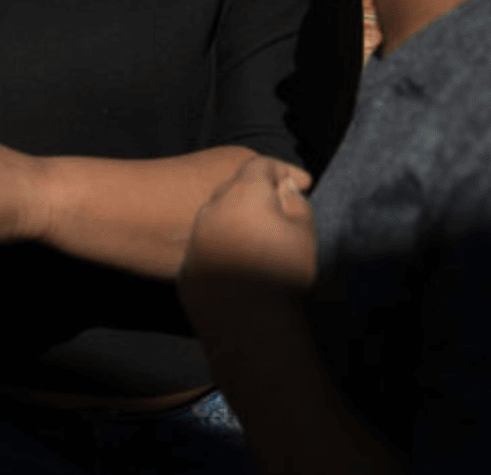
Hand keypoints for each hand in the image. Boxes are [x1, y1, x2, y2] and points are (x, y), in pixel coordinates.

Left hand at [179, 157, 317, 340]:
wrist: (244, 326)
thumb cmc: (280, 272)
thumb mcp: (303, 231)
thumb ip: (295, 201)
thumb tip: (284, 187)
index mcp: (242, 190)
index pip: (262, 164)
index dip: (282, 172)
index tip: (297, 185)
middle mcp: (212, 205)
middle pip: (236, 187)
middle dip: (256, 195)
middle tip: (278, 212)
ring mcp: (195, 236)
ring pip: (218, 217)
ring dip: (236, 222)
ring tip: (258, 242)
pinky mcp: (187, 266)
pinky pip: (207, 247)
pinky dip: (221, 249)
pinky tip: (239, 267)